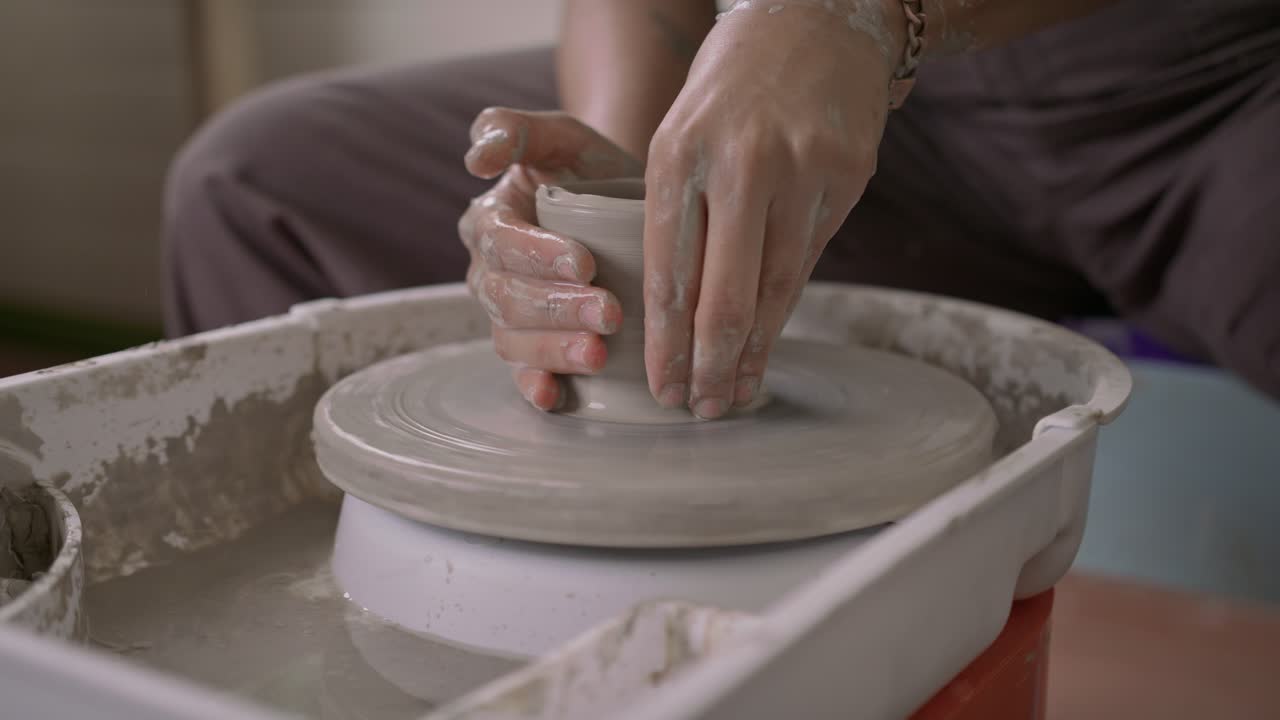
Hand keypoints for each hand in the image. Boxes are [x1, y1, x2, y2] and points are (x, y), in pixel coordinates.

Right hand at [460, 108, 643, 410]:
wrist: (623, 208)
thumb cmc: (590, 169)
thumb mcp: (561, 135)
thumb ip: (516, 130)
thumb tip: (475, 157)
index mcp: (490, 220)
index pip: (501, 241)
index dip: (538, 255)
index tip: (585, 262)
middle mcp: (489, 272)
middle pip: (509, 297)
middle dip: (559, 309)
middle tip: (610, 313)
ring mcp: (507, 316)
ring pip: (514, 340)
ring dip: (554, 351)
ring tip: (598, 355)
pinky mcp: (530, 350)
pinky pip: (522, 374)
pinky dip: (535, 387)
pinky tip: (557, 398)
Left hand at [642, 0, 898, 417]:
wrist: (813, 25)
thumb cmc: (731, 93)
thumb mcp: (681, 136)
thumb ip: (680, 217)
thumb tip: (679, 315)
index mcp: (677, 153)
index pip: (669, 271)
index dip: (666, 342)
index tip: (663, 388)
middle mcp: (739, 161)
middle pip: (724, 294)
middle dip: (710, 364)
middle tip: (701, 408)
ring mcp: (801, 169)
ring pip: (775, 287)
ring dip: (754, 351)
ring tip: (736, 392)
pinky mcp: (847, 176)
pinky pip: (810, 259)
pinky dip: (787, 308)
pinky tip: (770, 341)